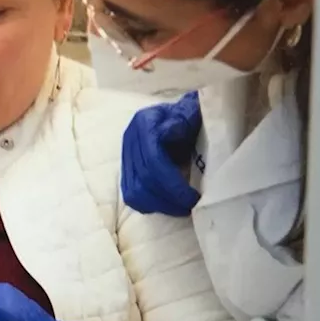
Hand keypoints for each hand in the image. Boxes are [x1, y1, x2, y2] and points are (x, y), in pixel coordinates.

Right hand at [120, 91, 202, 216]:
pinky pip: (130, 194)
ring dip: (158, 205)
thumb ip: (184, 119)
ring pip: (133, 192)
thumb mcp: (191, 111)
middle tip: (191, 208)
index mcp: (145, 123)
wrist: (178, 113)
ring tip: (180, 209)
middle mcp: (130, 139)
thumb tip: (173, 132)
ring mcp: (125, 154)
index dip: (173, 185)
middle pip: (143, 180)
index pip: (153, 161)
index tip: (194, 198)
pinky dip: (148, 204)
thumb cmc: (189, 113)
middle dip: (168, 200)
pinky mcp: (126, 167)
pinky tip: (166, 205)